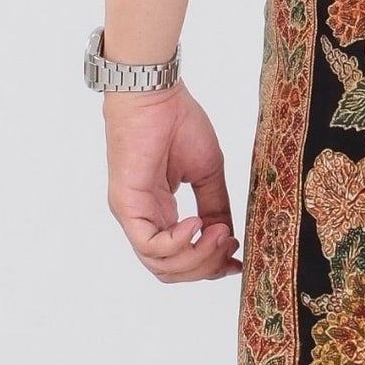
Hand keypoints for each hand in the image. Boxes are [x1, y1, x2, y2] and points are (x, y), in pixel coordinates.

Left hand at [103, 84, 240, 281]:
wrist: (156, 93)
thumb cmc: (177, 122)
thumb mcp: (207, 173)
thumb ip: (215, 207)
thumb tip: (227, 237)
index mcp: (159, 212)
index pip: (179, 259)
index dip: (209, 268)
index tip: (237, 261)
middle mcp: (143, 219)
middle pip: (170, 270)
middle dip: (206, 267)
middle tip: (230, 246)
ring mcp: (132, 215)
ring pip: (161, 265)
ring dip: (197, 257)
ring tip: (219, 233)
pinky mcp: (126, 206)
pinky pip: (150, 245)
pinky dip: (179, 243)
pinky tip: (197, 224)